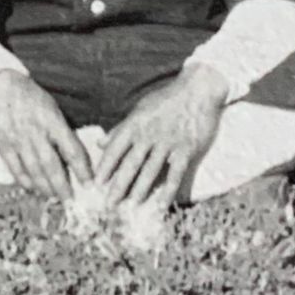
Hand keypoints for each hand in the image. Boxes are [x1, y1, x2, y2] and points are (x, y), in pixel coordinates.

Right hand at [0, 70, 90, 199]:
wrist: (0, 86)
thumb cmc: (32, 97)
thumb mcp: (52, 108)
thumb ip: (62, 130)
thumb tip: (74, 157)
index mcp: (52, 121)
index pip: (71, 149)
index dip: (82, 169)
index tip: (90, 184)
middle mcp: (36, 133)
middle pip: (51, 165)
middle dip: (62, 186)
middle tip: (71, 201)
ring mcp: (18, 140)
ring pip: (33, 170)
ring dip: (45, 187)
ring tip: (54, 198)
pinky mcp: (2, 145)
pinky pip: (15, 168)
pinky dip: (24, 181)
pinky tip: (32, 189)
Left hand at [93, 65, 229, 206]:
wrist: (198, 89)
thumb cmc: (166, 99)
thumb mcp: (140, 109)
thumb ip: (120, 129)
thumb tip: (100, 143)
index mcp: (135, 124)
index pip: (115, 149)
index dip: (105, 167)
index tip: (96, 183)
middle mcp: (149, 134)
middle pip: (131, 163)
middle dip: (119, 185)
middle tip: (109, 203)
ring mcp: (168, 142)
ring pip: (151, 170)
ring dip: (140, 189)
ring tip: (132, 205)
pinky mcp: (186, 149)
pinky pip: (175, 174)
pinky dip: (168, 191)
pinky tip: (162, 205)